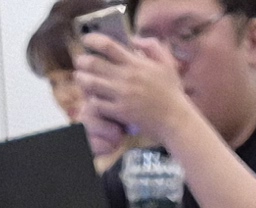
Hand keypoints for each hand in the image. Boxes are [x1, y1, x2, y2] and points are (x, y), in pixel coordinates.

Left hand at [78, 31, 194, 142]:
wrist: (175, 119)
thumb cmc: (171, 92)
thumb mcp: (167, 62)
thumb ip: (151, 46)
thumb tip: (134, 39)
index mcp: (135, 63)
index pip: (108, 46)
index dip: (93, 40)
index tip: (86, 40)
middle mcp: (126, 77)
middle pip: (94, 64)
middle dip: (82, 61)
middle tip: (79, 62)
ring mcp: (122, 96)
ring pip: (91, 84)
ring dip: (82, 80)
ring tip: (81, 79)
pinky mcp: (120, 112)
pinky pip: (98, 104)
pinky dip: (92, 100)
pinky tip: (93, 98)